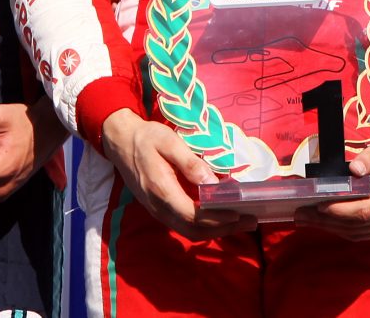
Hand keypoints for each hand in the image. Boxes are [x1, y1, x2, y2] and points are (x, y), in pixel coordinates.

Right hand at [100, 109, 255, 239]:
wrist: (120, 142)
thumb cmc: (147, 138)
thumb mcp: (169, 141)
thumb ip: (190, 163)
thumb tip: (212, 182)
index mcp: (161, 189)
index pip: (193, 215)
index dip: (217, 219)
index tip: (239, 214)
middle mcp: (158, 206)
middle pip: (193, 230)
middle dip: (222, 230)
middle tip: (249, 222)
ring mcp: (157, 210)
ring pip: (188, 231)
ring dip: (214, 231)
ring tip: (240, 223)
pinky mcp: (158, 209)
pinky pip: (182, 225)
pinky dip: (203, 227)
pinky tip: (219, 218)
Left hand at [297, 125, 369, 240]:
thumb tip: (353, 169)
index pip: (366, 210)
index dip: (341, 211)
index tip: (319, 205)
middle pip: (358, 225)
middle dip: (328, 221)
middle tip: (301, 214)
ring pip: (359, 233)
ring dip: (332, 228)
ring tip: (306, 218)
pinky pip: (364, 232)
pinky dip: (343, 229)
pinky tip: (325, 221)